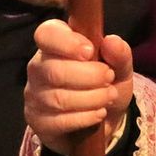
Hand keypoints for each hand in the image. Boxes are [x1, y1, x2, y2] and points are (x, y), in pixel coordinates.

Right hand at [24, 19, 132, 155]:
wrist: (103, 122)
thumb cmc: (105, 84)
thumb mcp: (120, 68)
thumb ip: (119, 54)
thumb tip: (111, 42)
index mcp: (55, 45)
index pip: (46, 34)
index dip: (67, 42)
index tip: (90, 52)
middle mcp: (39, 68)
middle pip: (53, 70)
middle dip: (89, 76)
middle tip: (109, 78)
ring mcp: (35, 96)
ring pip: (58, 98)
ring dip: (91, 98)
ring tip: (109, 96)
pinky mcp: (38, 121)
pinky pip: (58, 121)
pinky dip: (85, 117)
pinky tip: (98, 113)